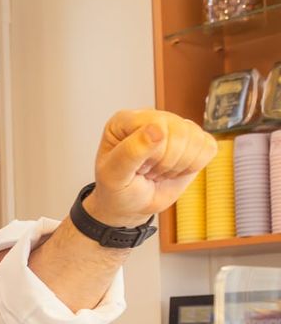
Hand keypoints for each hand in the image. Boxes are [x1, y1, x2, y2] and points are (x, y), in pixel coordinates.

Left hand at [87, 109, 216, 225]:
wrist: (130, 205)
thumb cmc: (117, 188)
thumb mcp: (114, 175)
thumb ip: (131, 152)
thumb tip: (156, 129)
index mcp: (125, 120)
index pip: (157, 125)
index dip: (154, 153)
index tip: (137, 168)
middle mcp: (152, 118)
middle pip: (181, 132)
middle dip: (166, 162)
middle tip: (148, 172)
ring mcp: (174, 127)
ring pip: (197, 139)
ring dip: (179, 165)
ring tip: (159, 171)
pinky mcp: (192, 141)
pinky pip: (209, 147)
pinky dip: (194, 166)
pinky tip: (175, 170)